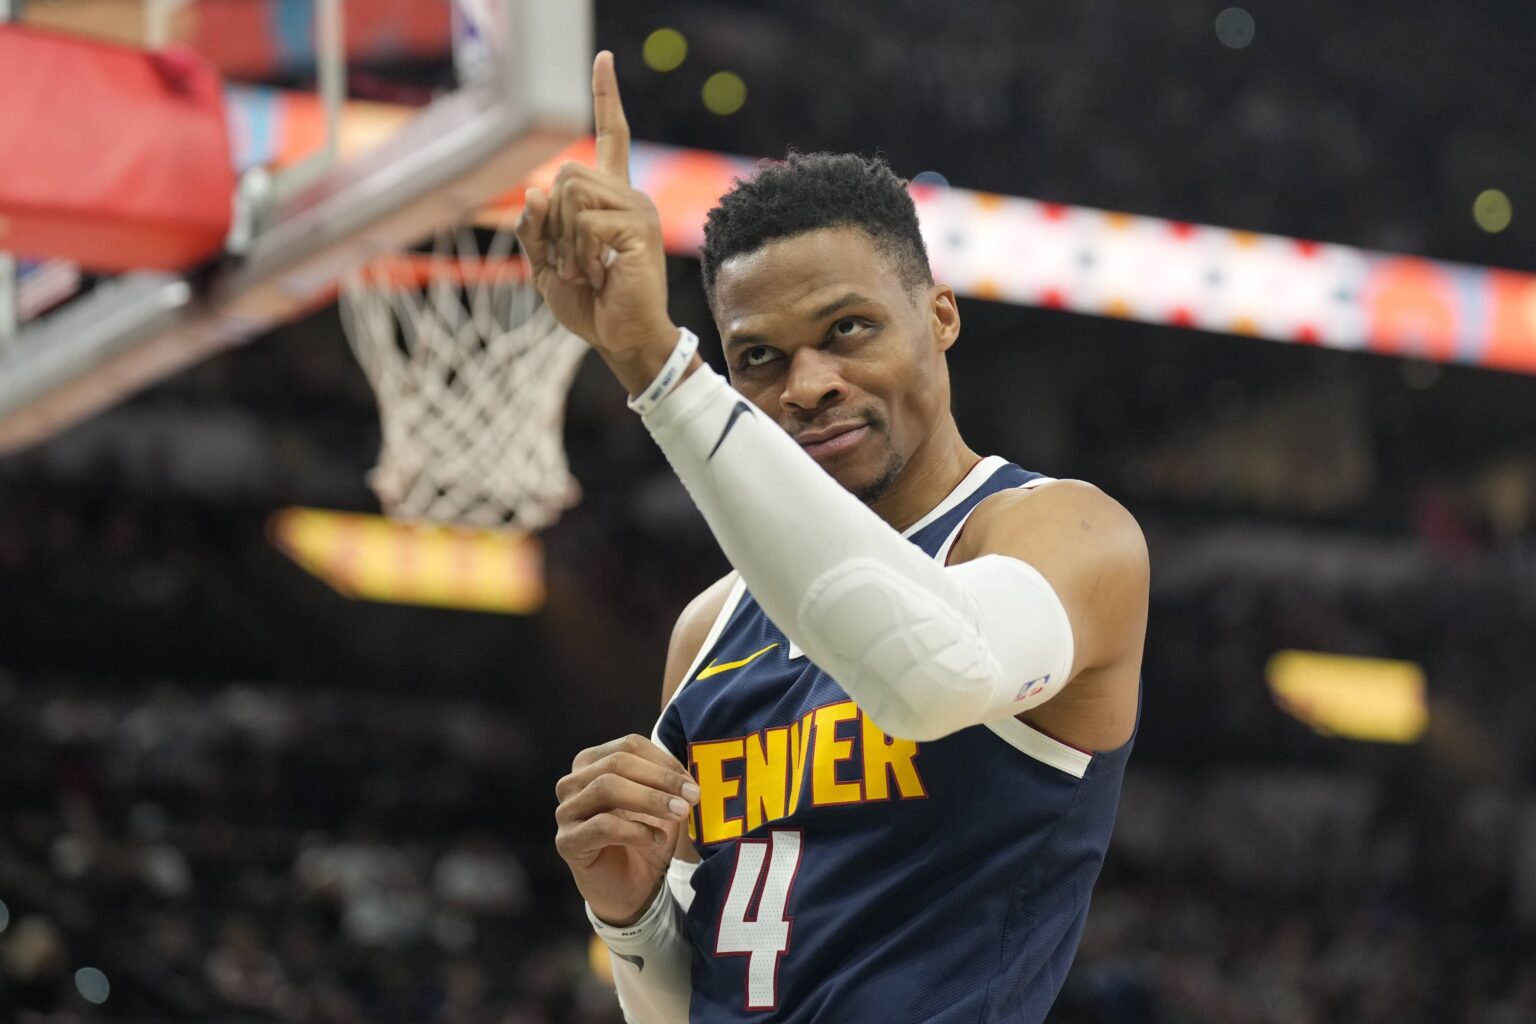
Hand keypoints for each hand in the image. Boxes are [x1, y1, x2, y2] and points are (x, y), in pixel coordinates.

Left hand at [516, 52, 677, 387]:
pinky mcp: (638, 229)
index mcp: (610, 199)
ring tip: (585, 270)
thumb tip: (536, 189)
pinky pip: (585, 222)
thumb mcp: (546, 265)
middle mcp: (629, 195)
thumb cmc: (590, 306)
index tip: (603, 58)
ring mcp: (638, 210)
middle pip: (568, 171)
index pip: (611, 136)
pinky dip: (577, 252)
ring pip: (573, 193)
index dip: (606, 97)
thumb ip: (536, 227)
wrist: (619, 339)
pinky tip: (595, 274)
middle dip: (553, 219)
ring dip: (565, 238)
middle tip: (569, 259)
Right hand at [554, 734, 699, 925]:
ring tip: (680, 814)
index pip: (629, 745)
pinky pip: (602, 825)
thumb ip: (669, 781)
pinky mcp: (567, 842)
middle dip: (661, 779)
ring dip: (651, 799)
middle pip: (617, 763)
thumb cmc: (644, 838)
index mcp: (592, 763)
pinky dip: (636, 830)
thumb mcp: (661, 803)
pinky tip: (656, 839)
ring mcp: (566, 811)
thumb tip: (690, 772)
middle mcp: (572, 782)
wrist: (630, 890)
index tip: (692, 782)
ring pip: (606, 787)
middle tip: (692, 797)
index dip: (664, 761)